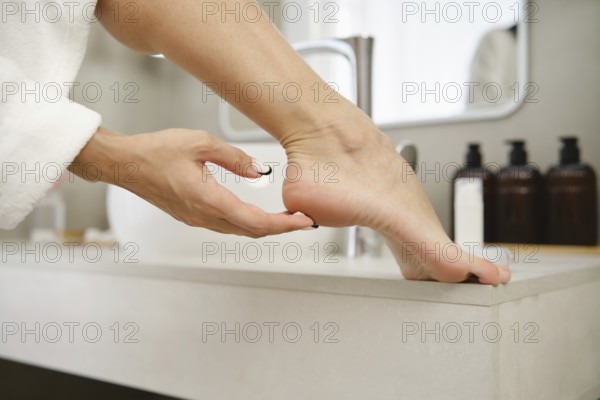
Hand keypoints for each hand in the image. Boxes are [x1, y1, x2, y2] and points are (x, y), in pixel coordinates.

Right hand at [69, 127, 314, 237]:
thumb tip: (260, 170)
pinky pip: (225, 226)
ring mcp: (196, 219)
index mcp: (208, 200)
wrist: (124, 164)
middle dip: (280, 228)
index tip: (304, 221)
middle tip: (303, 220)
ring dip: (264, 227)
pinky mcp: (190, 216)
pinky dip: (247, 224)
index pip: (255, 221)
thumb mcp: (201, 144)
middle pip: (251, 231)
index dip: (284, 224)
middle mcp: (203, 216)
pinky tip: (256, 216)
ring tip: (286, 219)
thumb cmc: (155, 151)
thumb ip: (234, 158)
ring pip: (238, 231)